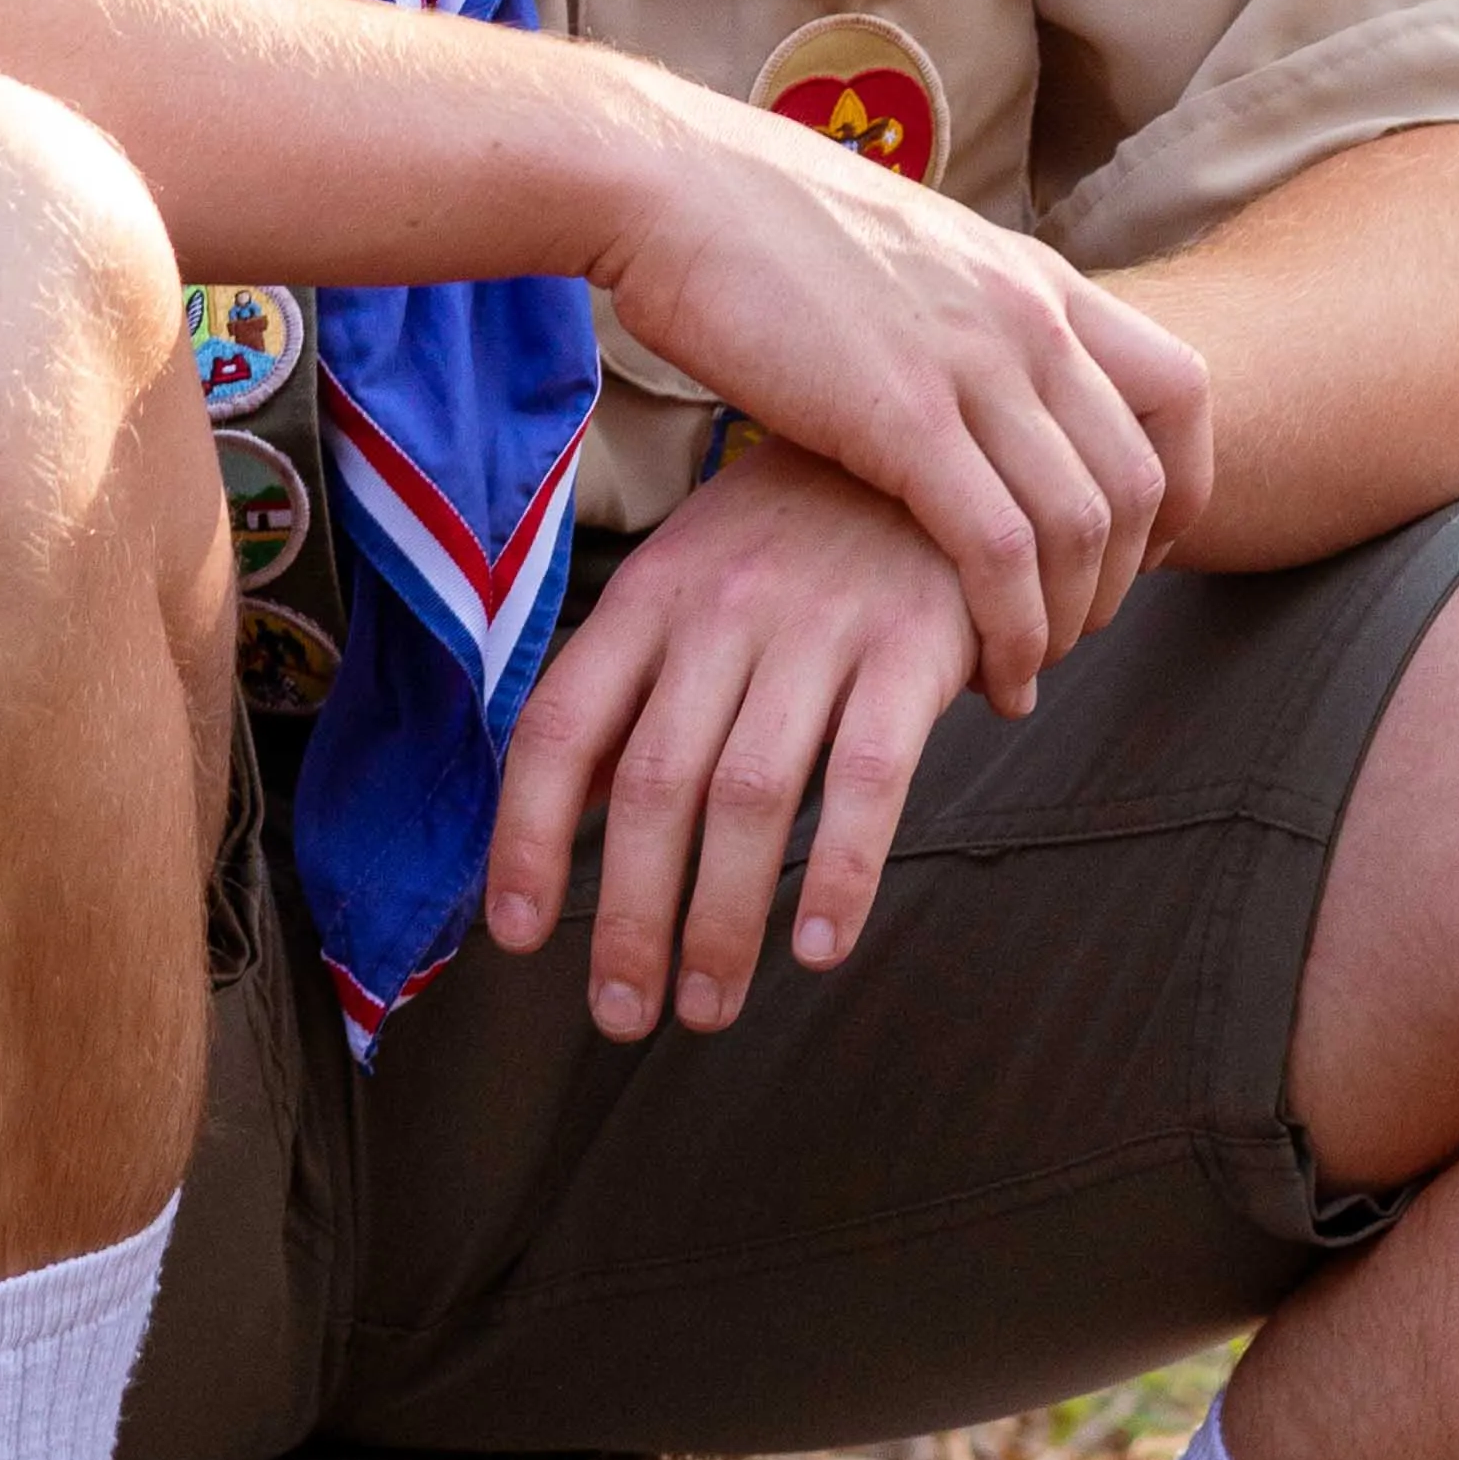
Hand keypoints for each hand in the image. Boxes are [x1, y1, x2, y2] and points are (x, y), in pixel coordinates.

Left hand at [483, 444, 987, 1033]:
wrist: (939, 445)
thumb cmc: (797, 536)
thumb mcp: (692, 581)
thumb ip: (633, 690)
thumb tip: (565, 814)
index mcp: (650, 595)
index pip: (560, 726)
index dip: (528, 837)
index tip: (519, 935)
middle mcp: (720, 609)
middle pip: (652, 784)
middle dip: (628, 917)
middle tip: (622, 1015)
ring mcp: (818, 625)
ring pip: (749, 795)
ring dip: (722, 920)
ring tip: (706, 1006)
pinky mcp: (913, 645)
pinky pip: (870, 775)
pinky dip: (842, 870)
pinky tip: (820, 945)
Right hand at [580, 88, 1210, 718]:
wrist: (673, 184)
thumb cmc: (760, 225)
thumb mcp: (909, 255)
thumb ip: (964, 314)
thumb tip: (973, 374)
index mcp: (1035, 275)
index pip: (1182, 389)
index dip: (1184, 486)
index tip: (1142, 551)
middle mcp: (1028, 316)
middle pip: (1140, 478)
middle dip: (1122, 580)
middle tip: (1071, 633)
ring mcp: (973, 364)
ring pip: (1082, 526)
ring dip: (1068, 621)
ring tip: (1027, 669)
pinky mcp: (901, 418)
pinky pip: (999, 550)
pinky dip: (1012, 628)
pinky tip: (992, 673)